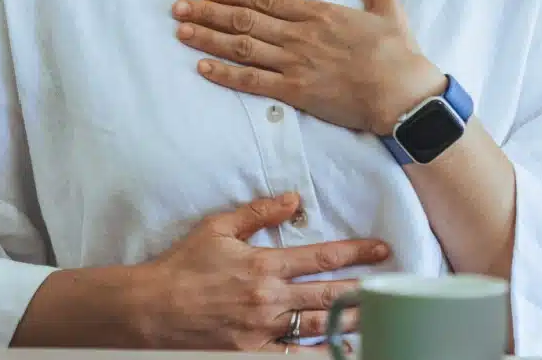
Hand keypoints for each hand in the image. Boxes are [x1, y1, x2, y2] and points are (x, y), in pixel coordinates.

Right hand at [132, 193, 386, 350]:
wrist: (147, 310)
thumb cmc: (180, 268)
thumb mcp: (217, 228)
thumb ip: (259, 212)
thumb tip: (294, 198)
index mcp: (264, 265)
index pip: (322, 257)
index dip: (357, 252)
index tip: (382, 250)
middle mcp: (269, 299)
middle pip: (330, 294)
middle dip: (365, 288)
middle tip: (394, 286)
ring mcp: (262, 331)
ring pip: (318, 326)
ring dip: (350, 322)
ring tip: (378, 319)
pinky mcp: (251, 354)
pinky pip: (293, 358)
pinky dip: (319, 354)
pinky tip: (340, 352)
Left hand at [173, 0, 446, 134]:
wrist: (402, 94)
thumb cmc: (398, 54)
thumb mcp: (390, 11)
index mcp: (319, 13)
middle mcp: (300, 35)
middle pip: (245, 19)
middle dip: (208, 12)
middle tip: (179, 7)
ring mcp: (295, 63)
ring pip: (242, 47)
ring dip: (208, 38)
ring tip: (182, 31)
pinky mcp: (296, 92)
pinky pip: (252, 82)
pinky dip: (225, 74)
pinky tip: (203, 67)